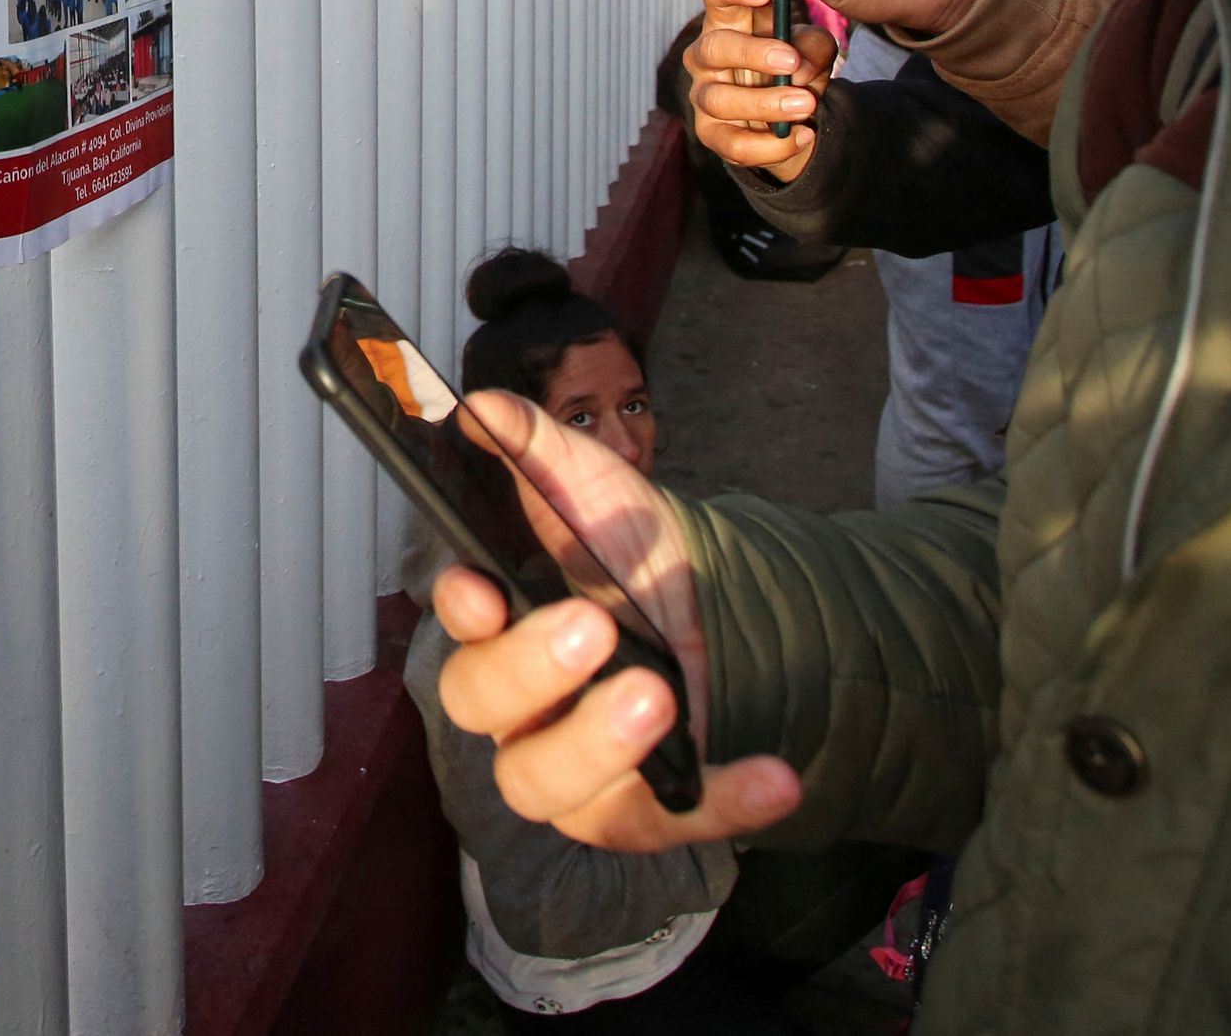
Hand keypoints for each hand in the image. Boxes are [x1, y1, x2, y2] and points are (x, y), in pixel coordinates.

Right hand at [429, 391, 802, 851]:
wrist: (721, 608)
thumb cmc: (632, 551)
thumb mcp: (597, 487)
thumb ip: (538, 448)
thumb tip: (485, 408)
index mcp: (498, 622)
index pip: (457, 626)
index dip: (461, 612)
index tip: (483, 590)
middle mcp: (518, 703)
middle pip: (482, 705)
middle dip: (529, 669)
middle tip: (594, 627)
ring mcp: (572, 765)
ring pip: (544, 784)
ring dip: (596, 744)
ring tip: (660, 696)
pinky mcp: (639, 808)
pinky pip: (664, 823)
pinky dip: (721, 802)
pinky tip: (773, 776)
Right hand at [686, 0, 836, 181]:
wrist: (794, 122)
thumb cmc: (794, 70)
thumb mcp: (814, 51)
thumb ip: (815, 46)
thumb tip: (799, 65)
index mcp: (729, 23)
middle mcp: (707, 56)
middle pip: (713, 47)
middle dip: (751, 53)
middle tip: (790, 60)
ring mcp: (704, 95)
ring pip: (720, 99)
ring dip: (765, 103)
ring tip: (805, 104)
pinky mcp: (712, 134)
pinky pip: (733, 144)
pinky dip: (771, 145)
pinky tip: (801, 136)